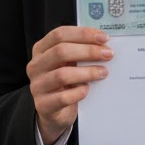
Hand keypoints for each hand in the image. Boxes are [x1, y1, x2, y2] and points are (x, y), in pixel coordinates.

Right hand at [26, 27, 111, 144]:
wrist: (54, 111)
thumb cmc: (66, 81)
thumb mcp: (69, 62)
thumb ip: (80, 50)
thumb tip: (105, 45)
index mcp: (41, 50)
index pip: (59, 34)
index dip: (83, 34)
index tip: (104, 38)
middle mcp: (36, 66)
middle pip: (60, 52)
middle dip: (88, 51)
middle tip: (108, 54)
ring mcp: (37, 86)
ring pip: (62, 75)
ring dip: (87, 72)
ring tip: (103, 72)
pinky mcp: (43, 105)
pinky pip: (63, 97)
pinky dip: (79, 92)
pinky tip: (87, 90)